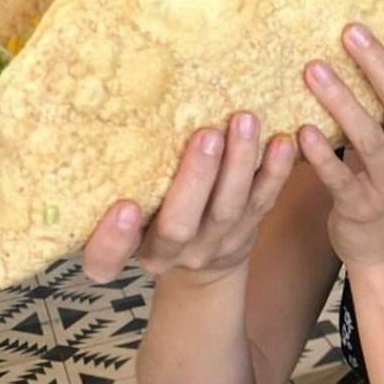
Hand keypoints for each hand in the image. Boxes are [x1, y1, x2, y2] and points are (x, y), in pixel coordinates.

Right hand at [83, 113, 296, 283]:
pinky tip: (283, 141)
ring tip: (245, 121)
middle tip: (207, 134)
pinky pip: (263, 202)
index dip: (113, 239)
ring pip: (228, 208)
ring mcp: (213, 245)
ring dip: (239, 162)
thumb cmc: (151, 220)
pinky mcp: (247, 232)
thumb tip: (100, 116)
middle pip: (180, 223)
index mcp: (129, 247)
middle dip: (195, 177)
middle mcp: (170, 252)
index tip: (124, 207)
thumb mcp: (128, 211)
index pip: (104, 259)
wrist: (201, 266)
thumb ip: (120, 180)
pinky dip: (275, 171)